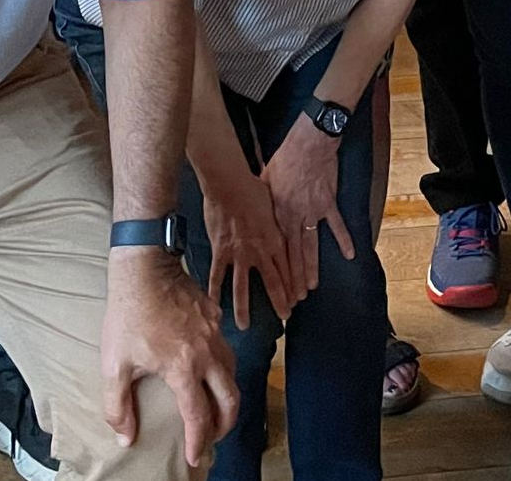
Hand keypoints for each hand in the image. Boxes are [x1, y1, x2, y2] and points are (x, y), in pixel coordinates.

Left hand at [102, 250, 237, 467]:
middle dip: (225, 424)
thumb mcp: (114, 364)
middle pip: (230, 398)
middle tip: (214, 436)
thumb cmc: (128, 315)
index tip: (196, 457)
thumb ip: (118, 406)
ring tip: (215, 406)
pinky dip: (222, 367)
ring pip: (233, 372)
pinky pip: (226, 348)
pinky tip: (208, 367)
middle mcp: (206, 354)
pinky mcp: (215, 316)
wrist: (145, 267)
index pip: (199, 417)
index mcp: (183, 369)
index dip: (199, 442)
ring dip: (228, 395)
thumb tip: (126, 437)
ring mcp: (215, 333)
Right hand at [198, 162, 297, 327]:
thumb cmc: (253, 189)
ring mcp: (239, 253)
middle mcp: (260, 251)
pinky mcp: (220, 251)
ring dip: (244, 308)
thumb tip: (284, 224)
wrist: (230, 183)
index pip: (288, 269)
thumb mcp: (275, 205)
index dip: (293, 286)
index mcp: (276, 239)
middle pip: (273, 282)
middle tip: (284, 317)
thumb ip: (278, 222)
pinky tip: (213, 306)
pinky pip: (216, 275)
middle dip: (280, 302)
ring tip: (244, 326)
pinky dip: (214, 291)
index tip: (298, 299)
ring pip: (242, 287)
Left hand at [260, 116, 354, 299]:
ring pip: (311, 245)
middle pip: (293, 253)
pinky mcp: (329, 203)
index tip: (276, 286)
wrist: (309, 144)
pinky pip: (337, 225)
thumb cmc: (286, 158)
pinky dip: (344, 239)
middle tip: (295, 298)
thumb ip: (261, 198)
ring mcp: (313, 211)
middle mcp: (294, 217)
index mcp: (277, 213)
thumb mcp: (265, 178)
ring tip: (312, 287)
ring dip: (311, 267)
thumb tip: (251, 207)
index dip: (276, 269)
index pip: (276, 248)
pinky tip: (350, 255)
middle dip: (293, 277)